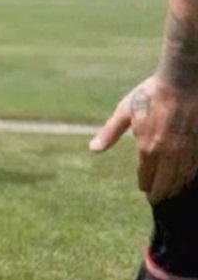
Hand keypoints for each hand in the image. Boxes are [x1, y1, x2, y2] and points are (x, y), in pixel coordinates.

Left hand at [90, 74, 197, 202]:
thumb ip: (110, 133)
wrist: (185, 80)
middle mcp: (168, 154)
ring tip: (172, 193)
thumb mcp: (125, 111)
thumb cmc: (152, 94)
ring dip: (176, 188)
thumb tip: (92, 149)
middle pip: (165, 183)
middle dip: (161, 193)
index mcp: (148, 148)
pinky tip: (187, 178)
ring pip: (182, 178)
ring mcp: (187, 150)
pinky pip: (195, 168)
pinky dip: (190, 176)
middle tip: (158, 199)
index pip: (146, 177)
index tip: (145, 190)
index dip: (145, 185)